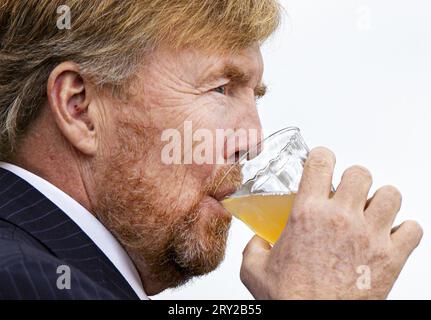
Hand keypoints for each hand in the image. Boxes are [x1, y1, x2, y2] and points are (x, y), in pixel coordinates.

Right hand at [240, 147, 422, 299]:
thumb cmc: (289, 299)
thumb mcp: (255, 269)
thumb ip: (254, 247)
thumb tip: (258, 241)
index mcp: (307, 214)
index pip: (321, 162)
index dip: (322, 157)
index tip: (322, 162)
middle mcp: (341, 218)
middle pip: (360, 173)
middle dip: (353, 180)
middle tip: (346, 194)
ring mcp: (369, 236)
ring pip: (390, 194)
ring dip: (380, 200)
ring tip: (370, 213)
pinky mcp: (391, 258)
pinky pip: (413, 229)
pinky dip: (404, 230)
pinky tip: (389, 237)